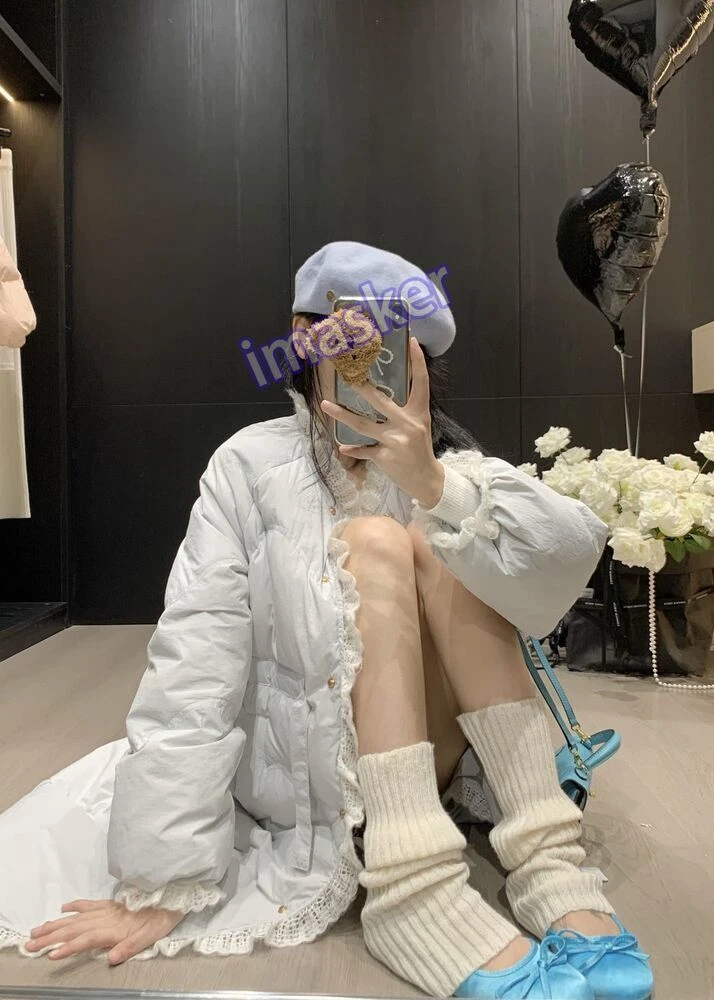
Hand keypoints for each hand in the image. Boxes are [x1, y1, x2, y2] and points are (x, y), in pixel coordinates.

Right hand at [24, 898, 185, 963]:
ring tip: (37, 929)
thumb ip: (130, 947)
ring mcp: (108, 908)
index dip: (68, 947)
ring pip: (77, 917)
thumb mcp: (151, 936)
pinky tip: (63, 908)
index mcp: (115, 928)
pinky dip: (75, 905)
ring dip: (56, 924)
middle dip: (51, 936)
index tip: (50, 954)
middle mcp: (107, 917)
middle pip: (74, 928)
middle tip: (30, 943)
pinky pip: (90, 903)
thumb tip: (110, 957)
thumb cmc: (163, 918)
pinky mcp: (112, 902)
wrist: (174, 893)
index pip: (86, 939)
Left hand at [320, 337, 444, 507]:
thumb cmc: (419, 449)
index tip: (411, 341)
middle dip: (362, 387)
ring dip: (342, 414)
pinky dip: (353, 449)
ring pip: (363, 425)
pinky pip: (364, 450)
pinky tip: (343, 447)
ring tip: (325, 404)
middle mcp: (407, 424)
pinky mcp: (385, 457)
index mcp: (418, 413)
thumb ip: (404, 410)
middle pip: (381, 401)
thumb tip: (381, 392)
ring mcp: (395, 441)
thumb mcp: (419, 425)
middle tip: (347, 373)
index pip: (420, 382)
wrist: (426, 479)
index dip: (417, 362)